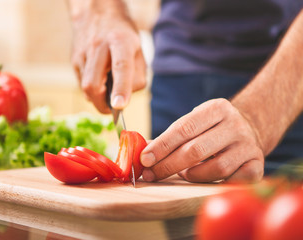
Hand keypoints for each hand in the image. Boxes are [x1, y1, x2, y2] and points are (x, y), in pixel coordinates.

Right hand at [70, 4, 145, 112]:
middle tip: (111, 109)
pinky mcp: (74, 59)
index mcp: (120, 41)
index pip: (120, 67)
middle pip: (93, 83)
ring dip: (96, 98)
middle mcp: (98, 46)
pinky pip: (81, 83)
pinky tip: (99, 80)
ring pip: (85, 86)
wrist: (98, 13)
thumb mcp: (138, 51)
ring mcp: (83, 53)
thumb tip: (124, 100)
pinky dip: (91, 89)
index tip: (120, 106)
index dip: (120, 88)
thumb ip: (137, 76)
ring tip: (107, 92)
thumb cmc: (123, 36)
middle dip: (101, 103)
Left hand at [140, 98, 264, 182]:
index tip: (144, 159)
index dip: (162, 146)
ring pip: (216, 168)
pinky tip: (202, 179)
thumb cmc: (211, 128)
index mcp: (217, 108)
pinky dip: (214, 183)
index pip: (184, 128)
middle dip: (168, 165)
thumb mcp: (194, 122)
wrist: (248, 129)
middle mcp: (235, 125)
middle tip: (150, 175)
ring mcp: (248, 145)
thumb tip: (142, 154)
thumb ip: (171, 136)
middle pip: (196, 150)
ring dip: (191, 175)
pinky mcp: (258, 164)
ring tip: (181, 173)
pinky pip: (233, 180)